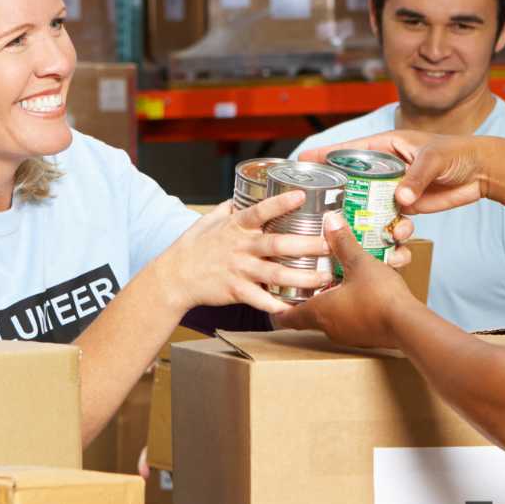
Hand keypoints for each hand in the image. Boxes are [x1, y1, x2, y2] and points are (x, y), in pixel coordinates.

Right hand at [151, 193, 332, 313]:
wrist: (174, 277)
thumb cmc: (193, 247)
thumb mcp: (209, 221)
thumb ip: (230, 209)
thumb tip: (243, 195)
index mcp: (236, 227)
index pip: (260, 211)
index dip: (281, 203)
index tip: (302, 196)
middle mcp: (240, 247)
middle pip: (278, 244)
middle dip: (306, 244)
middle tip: (330, 245)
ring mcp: (239, 269)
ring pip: (276, 274)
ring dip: (302, 277)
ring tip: (324, 278)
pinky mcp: (235, 290)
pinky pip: (260, 299)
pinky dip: (277, 304)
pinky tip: (296, 308)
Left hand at [276, 213, 418, 348]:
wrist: (408, 324)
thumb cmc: (379, 295)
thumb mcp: (359, 262)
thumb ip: (343, 242)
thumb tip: (331, 220)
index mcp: (319, 312)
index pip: (287, 317)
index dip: (279, 309)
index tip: (276, 299)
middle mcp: (330, 328)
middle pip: (309, 316)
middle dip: (309, 299)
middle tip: (307, 284)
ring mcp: (348, 335)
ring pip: (333, 318)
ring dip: (333, 302)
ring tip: (336, 285)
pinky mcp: (366, 338)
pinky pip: (352, 321)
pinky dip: (352, 308)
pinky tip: (361, 294)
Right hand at [298, 131, 489, 215]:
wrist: (483, 171)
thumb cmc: (458, 152)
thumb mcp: (434, 159)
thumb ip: (416, 177)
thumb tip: (401, 201)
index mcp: (386, 146)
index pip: (349, 150)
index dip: (324, 155)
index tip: (301, 160)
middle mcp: (386, 168)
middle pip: (353, 182)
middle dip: (341, 197)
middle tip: (326, 211)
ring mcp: (395, 188)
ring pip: (370, 207)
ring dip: (370, 222)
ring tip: (379, 229)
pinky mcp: (408, 207)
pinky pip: (391, 221)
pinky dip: (393, 232)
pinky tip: (401, 237)